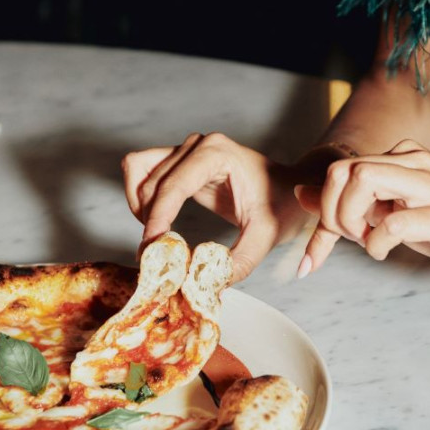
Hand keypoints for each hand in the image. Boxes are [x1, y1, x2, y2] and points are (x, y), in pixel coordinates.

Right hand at [122, 133, 309, 281]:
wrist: (291, 190)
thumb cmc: (283, 205)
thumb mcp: (265, 236)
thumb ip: (239, 261)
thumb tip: (206, 284)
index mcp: (218, 153)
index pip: (173, 185)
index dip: (157, 219)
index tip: (152, 250)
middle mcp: (199, 145)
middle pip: (150, 180)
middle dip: (148, 220)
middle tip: (155, 256)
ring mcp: (187, 150)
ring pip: (138, 170)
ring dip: (139, 206)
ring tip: (157, 238)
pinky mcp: (181, 161)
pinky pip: (143, 171)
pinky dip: (140, 197)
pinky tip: (158, 224)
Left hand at [294, 140, 429, 283]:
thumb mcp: (394, 212)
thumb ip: (352, 203)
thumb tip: (303, 194)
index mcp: (402, 157)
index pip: (339, 170)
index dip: (322, 209)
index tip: (327, 245)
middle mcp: (415, 163)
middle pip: (344, 170)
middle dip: (332, 212)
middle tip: (350, 238)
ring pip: (363, 181)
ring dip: (351, 221)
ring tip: (367, 242)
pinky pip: (394, 222)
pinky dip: (377, 242)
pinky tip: (385, 251)